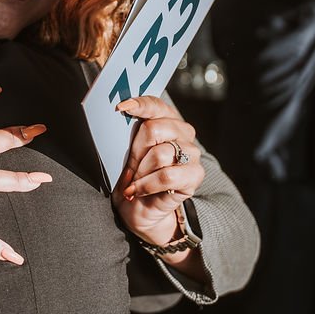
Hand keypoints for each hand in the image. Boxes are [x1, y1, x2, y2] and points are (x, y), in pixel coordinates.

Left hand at [112, 96, 204, 247]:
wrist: (139, 208)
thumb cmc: (132, 175)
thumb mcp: (125, 152)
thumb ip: (128, 133)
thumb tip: (120, 116)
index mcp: (166, 119)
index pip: (156, 105)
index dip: (140, 104)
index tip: (121, 108)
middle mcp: (183, 133)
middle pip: (154, 129)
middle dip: (135, 150)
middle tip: (128, 166)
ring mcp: (192, 154)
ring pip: (160, 154)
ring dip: (140, 170)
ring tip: (133, 180)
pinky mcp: (194, 176)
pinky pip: (167, 176)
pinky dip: (146, 185)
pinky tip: (136, 190)